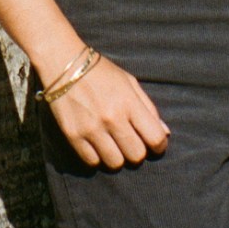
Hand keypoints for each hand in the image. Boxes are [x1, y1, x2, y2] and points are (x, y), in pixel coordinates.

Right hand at [48, 54, 170, 168]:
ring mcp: (91, 129)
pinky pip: (92, 162)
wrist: (64, 64)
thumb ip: (149, 108)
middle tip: (131, 143)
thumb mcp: (130, 82)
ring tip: (113, 145)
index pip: (155, 138)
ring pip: (115, 163)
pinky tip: (97, 145)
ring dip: (117, 157)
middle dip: (138, 152)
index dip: (159, 146)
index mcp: (129, 103)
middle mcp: (112, 118)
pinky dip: (97, 157)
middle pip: (136, 156)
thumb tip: (164, 134)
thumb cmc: (101, 72)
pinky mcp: (73, 136)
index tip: (155, 144)